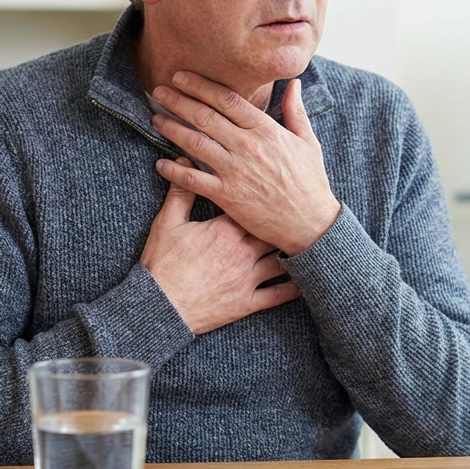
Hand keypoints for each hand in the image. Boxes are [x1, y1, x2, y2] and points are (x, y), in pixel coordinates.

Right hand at [139, 159, 300, 334]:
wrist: (160, 306)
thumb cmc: (162, 264)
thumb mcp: (167, 223)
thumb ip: (181, 191)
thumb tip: (186, 161)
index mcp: (226, 229)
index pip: (253, 205)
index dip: (265, 197)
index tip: (275, 187)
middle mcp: (243, 251)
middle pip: (275, 229)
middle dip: (286, 220)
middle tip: (299, 210)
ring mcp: (248, 278)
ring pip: (282, 260)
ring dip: (295, 250)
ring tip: (309, 241)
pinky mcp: (247, 303)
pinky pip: (278, 295)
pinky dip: (294, 288)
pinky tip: (307, 280)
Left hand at [150, 72, 340, 255]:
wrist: (310, 223)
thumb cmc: (310, 182)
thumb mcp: (308, 142)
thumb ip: (296, 111)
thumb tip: (294, 83)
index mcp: (266, 130)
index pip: (227, 99)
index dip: (201, 86)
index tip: (182, 76)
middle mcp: (248, 146)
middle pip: (205, 116)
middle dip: (178, 100)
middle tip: (159, 90)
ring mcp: (235, 171)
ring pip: (195, 143)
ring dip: (171, 129)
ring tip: (155, 118)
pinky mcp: (227, 196)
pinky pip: (193, 179)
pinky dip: (174, 170)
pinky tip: (160, 164)